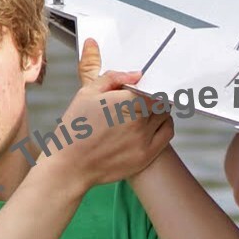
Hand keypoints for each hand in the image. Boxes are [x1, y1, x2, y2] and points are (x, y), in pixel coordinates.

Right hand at [47, 38, 172, 189]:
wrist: (71, 165)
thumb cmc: (75, 129)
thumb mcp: (87, 93)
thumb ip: (113, 77)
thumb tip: (136, 73)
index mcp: (125, 102)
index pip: (153, 87)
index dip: (150, 85)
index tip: (143, 87)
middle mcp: (139, 120)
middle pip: (161, 101)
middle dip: (153, 98)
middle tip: (142, 100)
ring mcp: (144, 139)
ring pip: (165, 116)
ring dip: (158, 111)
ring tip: (144, 112)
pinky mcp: (146, 155)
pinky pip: (167, 133)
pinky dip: (164, 125)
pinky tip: (152, 124)